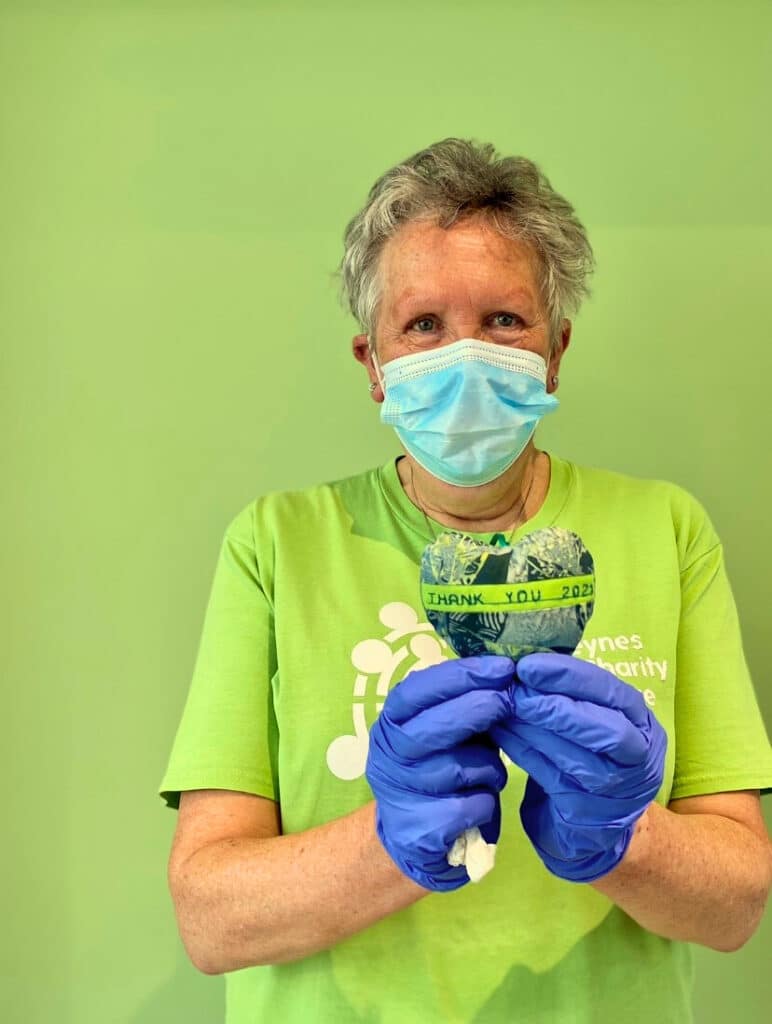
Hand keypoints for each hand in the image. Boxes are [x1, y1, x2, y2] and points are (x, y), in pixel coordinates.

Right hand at [365, 655, 514, 890]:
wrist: (415, 840)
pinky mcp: (419, 830)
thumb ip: (463, 706)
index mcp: (390, 724)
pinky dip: (486, 802)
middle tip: (510, 701)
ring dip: (488, 767)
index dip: (461, 675)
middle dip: (480, 709)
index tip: (502, 667)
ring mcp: (399, 794)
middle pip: (437, 726)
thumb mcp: (445, 733)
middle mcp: (386, 756)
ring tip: (488, 773)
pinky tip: (479, 804)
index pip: (417, 690)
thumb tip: (504, 673)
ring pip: (461, 767)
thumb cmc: (438, 772)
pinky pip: (472, 805)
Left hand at [490, 653, 666, 882]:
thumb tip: (522, 660)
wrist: (593, 829)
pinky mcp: (589, 817)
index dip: (571, 676)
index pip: (612, 693)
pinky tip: (501, 733)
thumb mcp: (591, 722)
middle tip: (516, 691)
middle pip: (606, 730)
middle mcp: (639, 758)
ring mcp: (618, 792)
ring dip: (534, 729)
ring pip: (576, 757)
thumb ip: (570, 696)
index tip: (529, 665)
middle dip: (557, 707)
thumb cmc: (587, 758)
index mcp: (643, 724)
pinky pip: (552, 778)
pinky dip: (524, 752)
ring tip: (502, 707)